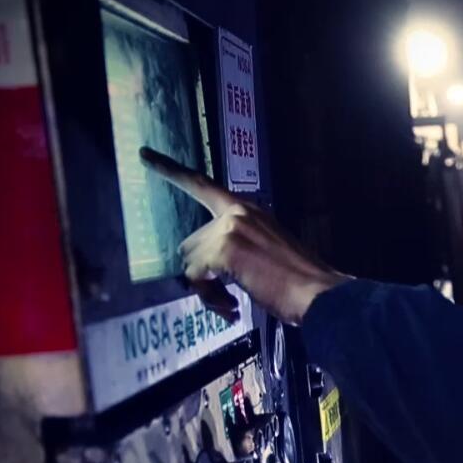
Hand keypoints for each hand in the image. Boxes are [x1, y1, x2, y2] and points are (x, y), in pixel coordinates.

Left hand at [141, 147, 350, 323]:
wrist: (319, 293)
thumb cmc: (299, 281)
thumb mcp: (267, 250)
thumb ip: (237, 245)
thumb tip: (203, 267)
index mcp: (248, 209)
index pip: (202, 184)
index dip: (169, 170)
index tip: (142, 155)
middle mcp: (236, 211)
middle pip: (190, 241)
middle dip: (201, 273)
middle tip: (224, 299)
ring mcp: (230, 227)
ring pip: (190, 261)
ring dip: (206, 289)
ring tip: (230, 305)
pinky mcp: (225, 248)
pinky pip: (196, 276)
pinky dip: (209, 297)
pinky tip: (230, 307)